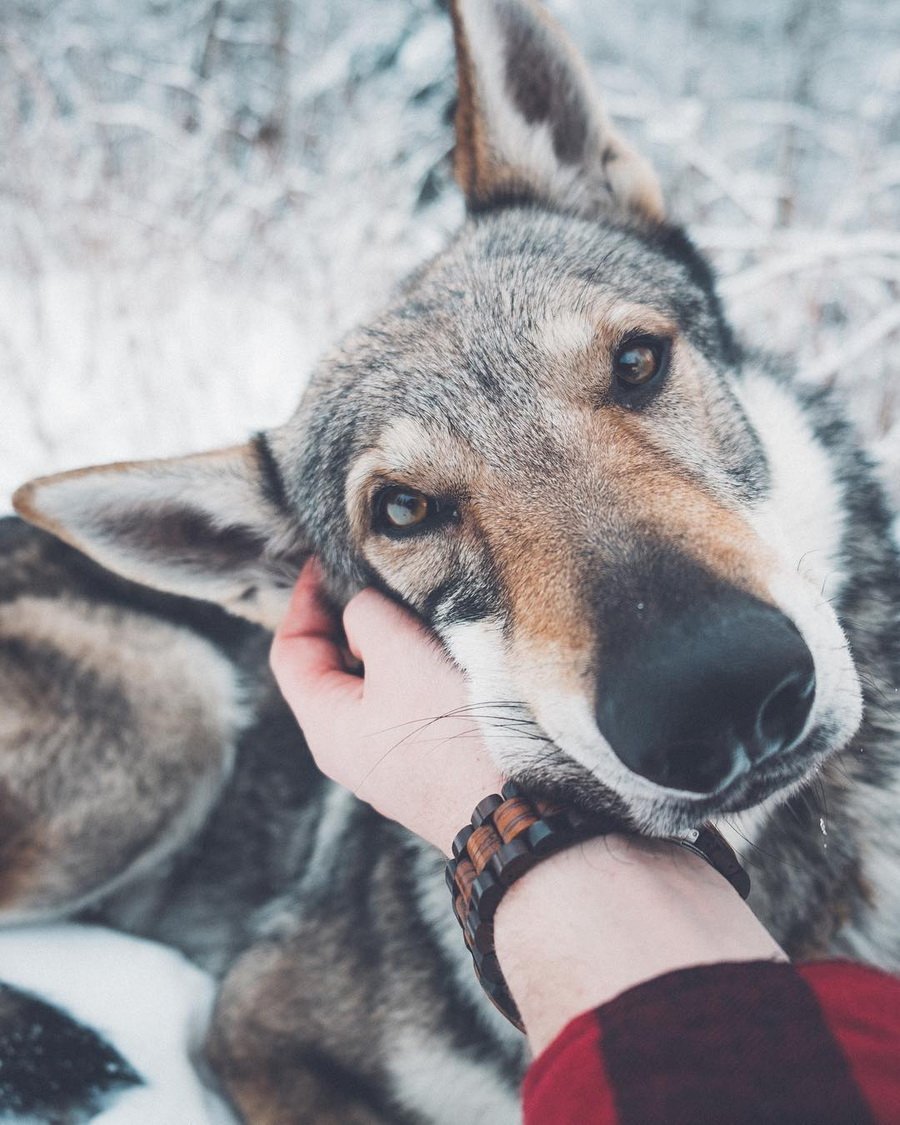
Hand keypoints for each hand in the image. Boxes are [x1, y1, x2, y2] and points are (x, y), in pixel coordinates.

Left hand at [270, 559, 503, 853]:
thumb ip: (367, 615)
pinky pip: (406, 706)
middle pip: (331, 668)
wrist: (518, 809)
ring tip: (416, 607)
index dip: (303, 599)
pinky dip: (414, 670)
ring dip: (388, 643)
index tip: (328, 562)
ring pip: (374, 685)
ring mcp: (390, 761)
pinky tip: (446, 650)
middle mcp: (349, 749)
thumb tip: (362, 606)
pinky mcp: (429, 765)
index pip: (290, 651)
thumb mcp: (399, 653)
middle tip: (377, 577)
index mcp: (325, 725)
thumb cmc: (451, 734)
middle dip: (349, 618)